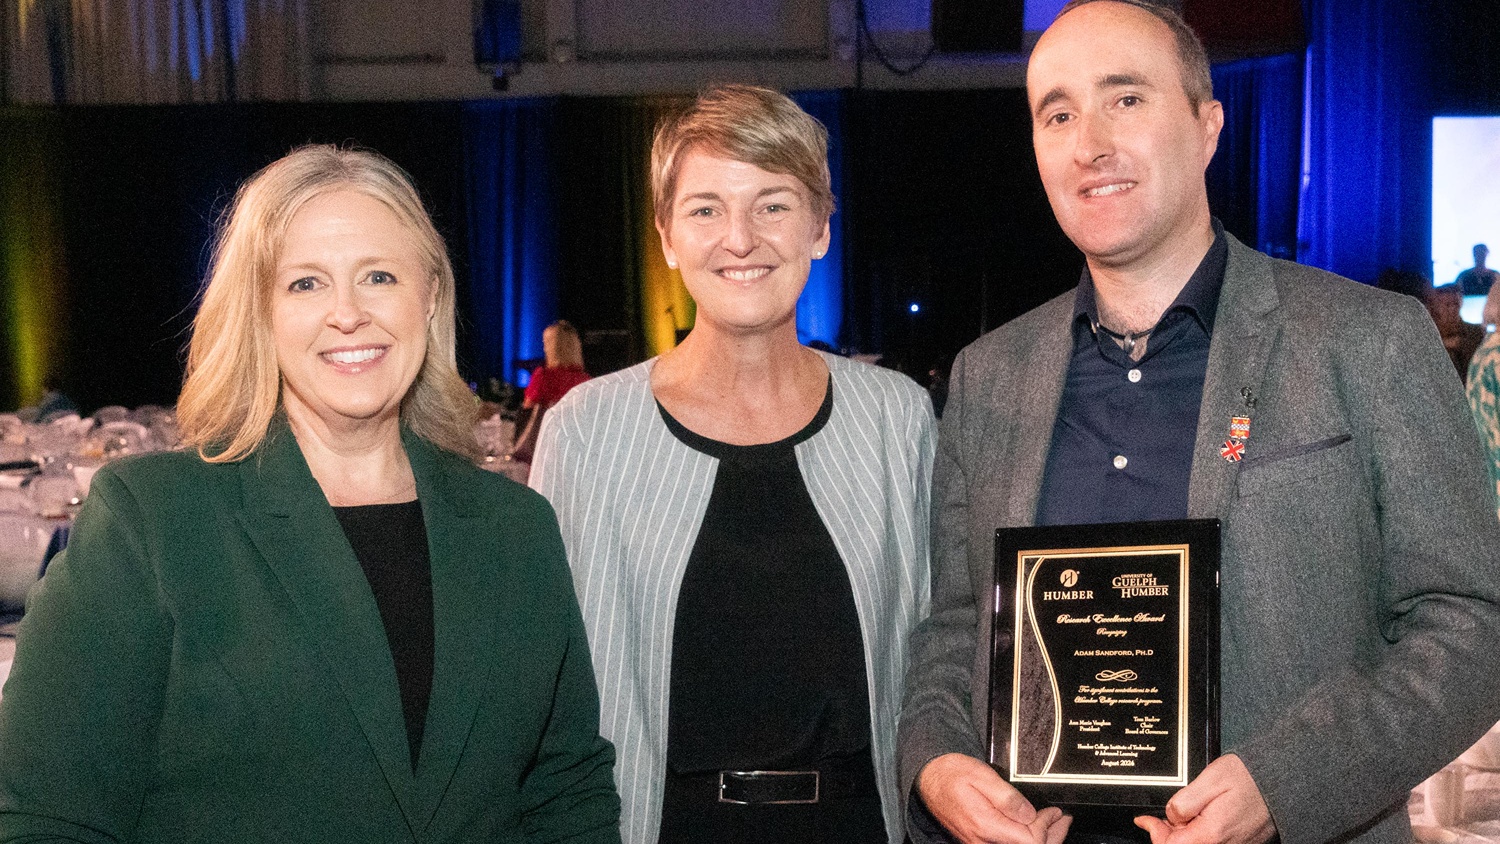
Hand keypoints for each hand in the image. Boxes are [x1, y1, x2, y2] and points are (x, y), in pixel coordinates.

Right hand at [918, 753, 1071, 843]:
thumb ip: (1007, 797)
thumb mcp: (981, 775)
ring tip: (1055, 825)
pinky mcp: (978, 841)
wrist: (928, 778)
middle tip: (1063, 820)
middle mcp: (982, 841)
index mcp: (986, 825)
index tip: (1055, 811)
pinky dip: (1026, 839)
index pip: (1029, 840)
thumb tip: (1029, 814)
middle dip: (1051, 838)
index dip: (1046, 827)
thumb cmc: (951, 773)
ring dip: (1041, 840)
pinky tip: (1033, 828)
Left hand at [1135, 754, 1275, 843]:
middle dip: (1166, 835)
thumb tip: (1171, 816)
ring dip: (1182, 835)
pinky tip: (1197, 819)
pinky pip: (1213, 843)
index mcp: (1212, 833)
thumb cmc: (1250, 777)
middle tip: (1158, 817)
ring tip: (1179, 815)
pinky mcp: (1242, 843)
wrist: (1283, 781)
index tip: (1145, 820)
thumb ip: (1185, 801)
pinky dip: (1198, 834)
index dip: (1154, 834)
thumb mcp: (1211, 779)